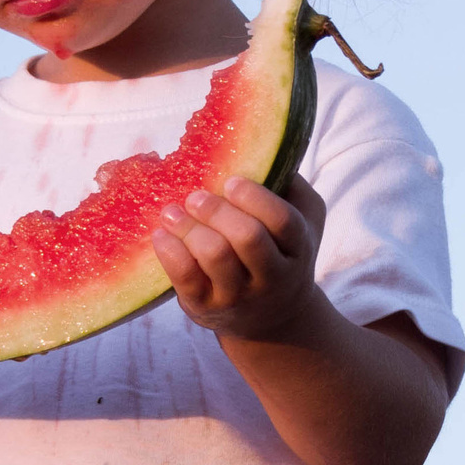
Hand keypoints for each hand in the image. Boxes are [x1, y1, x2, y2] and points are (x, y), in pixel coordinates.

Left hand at [152, 172, 328, 342]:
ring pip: (214, 256)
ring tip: (172, 211)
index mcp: (298, 250)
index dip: (256, 198)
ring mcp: (239, 297)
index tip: (231, 181)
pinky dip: (169, 252)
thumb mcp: (303, 222)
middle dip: (218, 211)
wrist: (272, 318)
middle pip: (248, 238)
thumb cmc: (282, 254)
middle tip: (195, 197)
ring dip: (189, 227)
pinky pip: (185, 278)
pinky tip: (161, 234)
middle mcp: (273, 278)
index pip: (283, 222)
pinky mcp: (206, 308)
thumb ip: (291, 186)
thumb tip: (262, 146)